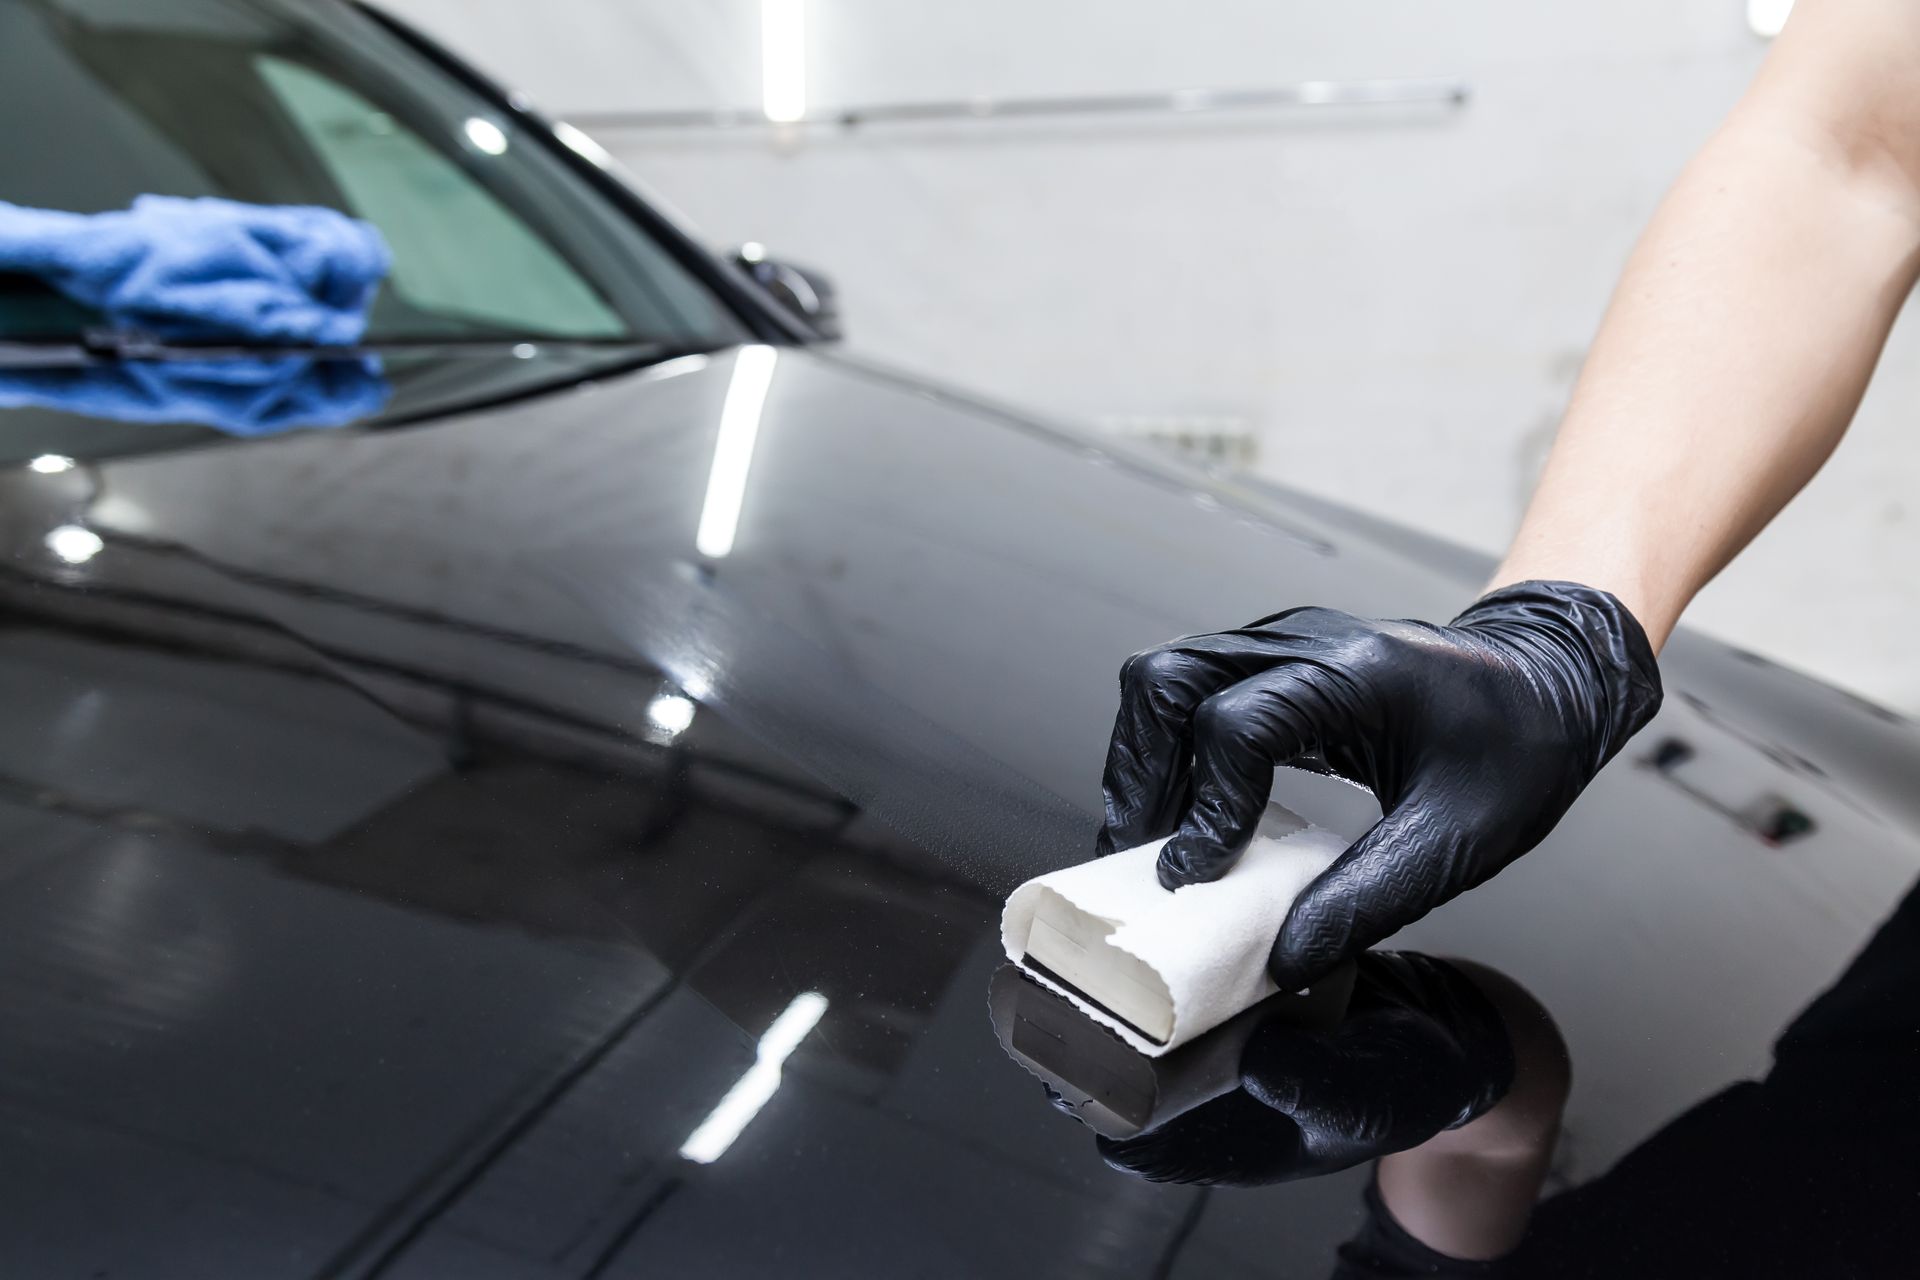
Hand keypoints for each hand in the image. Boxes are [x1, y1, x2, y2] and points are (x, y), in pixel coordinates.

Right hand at [1096, 580, 1659, 988]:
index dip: (1205, 807)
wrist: (1547, 679)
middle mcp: (1302, 643)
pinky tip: (1185, 816)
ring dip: (1143, 763)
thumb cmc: (1518, 747)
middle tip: (1141, 860)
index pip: (1236, 724)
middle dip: (1138, 776)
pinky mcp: (1270, 665)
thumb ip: (1370, 900)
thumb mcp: (1460, 840)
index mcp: (1356, 674)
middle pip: (1167, 681)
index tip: (1196, 877)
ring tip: (1152, 843)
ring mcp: (1280, 645)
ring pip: (1163, 680)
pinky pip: (1187, 693)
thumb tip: (1284, 958)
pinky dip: (1168, 754)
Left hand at [1096, 952, 1515, 1185]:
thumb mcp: (1372, 1095)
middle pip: (1109, 1065)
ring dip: (1112, 974)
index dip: (1092, 1096)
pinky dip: (1158, 937)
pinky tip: (1146, 897)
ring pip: (1130, 1011)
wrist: (1442, 1027)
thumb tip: (1258, 1062)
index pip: (1127, 1132)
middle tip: (1070, 973)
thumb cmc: (1407, 1084)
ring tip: (1097, 930)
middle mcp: (1200, 1088)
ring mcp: (1207, 1035)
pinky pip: (1172, 968)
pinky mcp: (1223, 985)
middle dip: (1082, 1023)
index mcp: (1220, 1140)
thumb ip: (1318, 1087)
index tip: (1076, 1049)